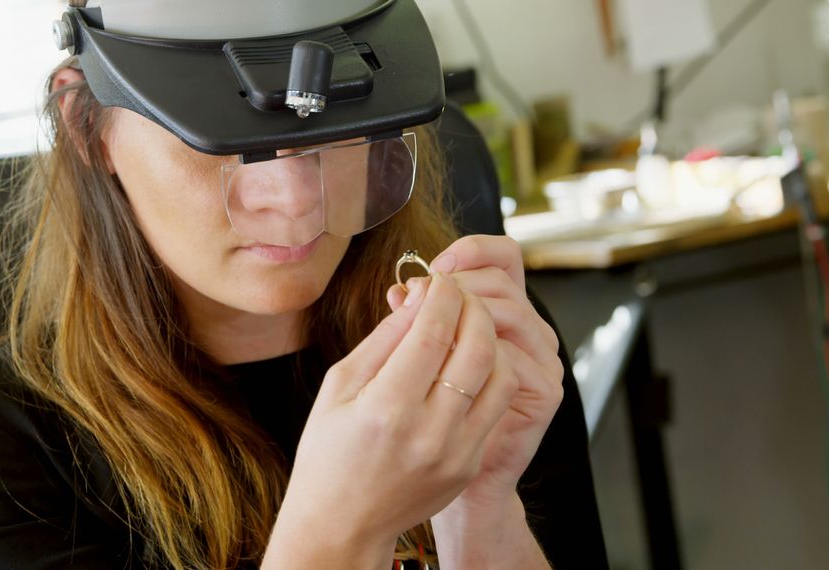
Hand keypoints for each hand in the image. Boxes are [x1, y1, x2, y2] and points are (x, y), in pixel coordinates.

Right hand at [264, 273, 517, 568]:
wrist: (341, 524)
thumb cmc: (328, 452)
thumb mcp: (340, 385)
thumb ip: (384, 338)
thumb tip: (419, 295)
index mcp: (386, 407)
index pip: (433, 329)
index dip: (441, 293)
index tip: (437, 277)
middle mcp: (429, 431)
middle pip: (476, 345)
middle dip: (472, 305)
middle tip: (456, 293)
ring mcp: (457, 451)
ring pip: (499, 373)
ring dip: (488, 337)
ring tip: (466, 323)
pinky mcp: (470, 463)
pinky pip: (495, 403)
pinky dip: (489, 371)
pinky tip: (467, 360)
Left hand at [387, 235, 563, 509]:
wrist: (444, 480)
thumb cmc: (422, 415)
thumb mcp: (409, 360)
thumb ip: (412, 323)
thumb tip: (400, 290)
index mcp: (500, 309)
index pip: (502, 256)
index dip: (469, 252)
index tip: (430, 269)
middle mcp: (527, 328)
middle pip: (504, 279)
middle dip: (460, 283)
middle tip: (422, 299)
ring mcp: (540, 359)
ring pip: (512, 313)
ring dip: (467, 314)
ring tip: (430, 331)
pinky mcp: (544, 392)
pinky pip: (515, 359)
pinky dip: (480, 355)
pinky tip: (447, 367)